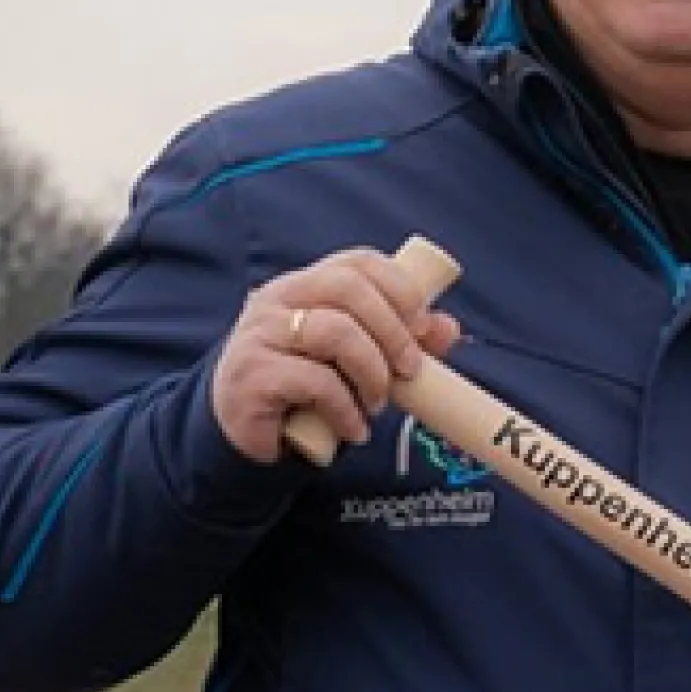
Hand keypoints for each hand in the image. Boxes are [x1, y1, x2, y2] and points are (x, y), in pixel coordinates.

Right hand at [210, 249, 462, 463]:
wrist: (242, 429)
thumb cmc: (304, 386)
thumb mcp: (355, 360)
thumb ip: (399, 339)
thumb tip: (448, 328)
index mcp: (306, 285)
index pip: (357, 262)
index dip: (399, 288)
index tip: (423, 325)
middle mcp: (278, 299)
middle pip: (347, 287)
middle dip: (392, 330)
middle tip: (410, 370)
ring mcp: (260, 334)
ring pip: (334, 331)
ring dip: (372, 372)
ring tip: (377, 405)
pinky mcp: (252, 374)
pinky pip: (315, 381)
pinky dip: (347, 409)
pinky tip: (353, 428)